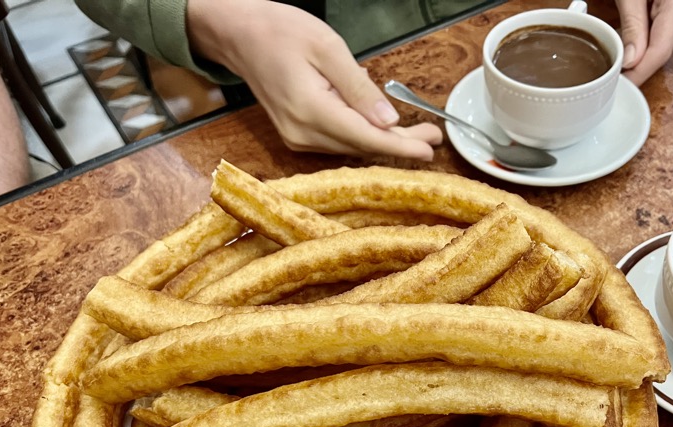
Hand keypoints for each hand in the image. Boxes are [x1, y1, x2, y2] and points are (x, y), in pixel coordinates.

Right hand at [187, 0, 441, 159]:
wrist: (238, 36)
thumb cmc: (281, 31)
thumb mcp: (327, 48)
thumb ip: (358, 88)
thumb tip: (388, 120)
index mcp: (310, 110)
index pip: (365, 138)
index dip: (400, 147)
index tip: (429, 150)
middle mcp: (303, 134)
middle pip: (362, 147)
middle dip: (399, 144)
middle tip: (433, 139)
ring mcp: (298, 139)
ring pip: (352, 147)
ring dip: (384, 142)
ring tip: (417, 133)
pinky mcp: (297, 137)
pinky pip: (339, 141)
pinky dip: (363, 135)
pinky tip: (381, 126)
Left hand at [614, 0, 672, 84]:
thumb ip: (633, 25)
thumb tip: (631, 60)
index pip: (660, 50)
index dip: (640, 72)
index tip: (624, 84)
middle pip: (665, 48)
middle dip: (640, 62)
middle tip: (615, 71)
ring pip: (669, 41)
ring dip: (647, 49)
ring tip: (624, 49)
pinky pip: (672, 30)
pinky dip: (654, 36)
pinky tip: (639, 34)